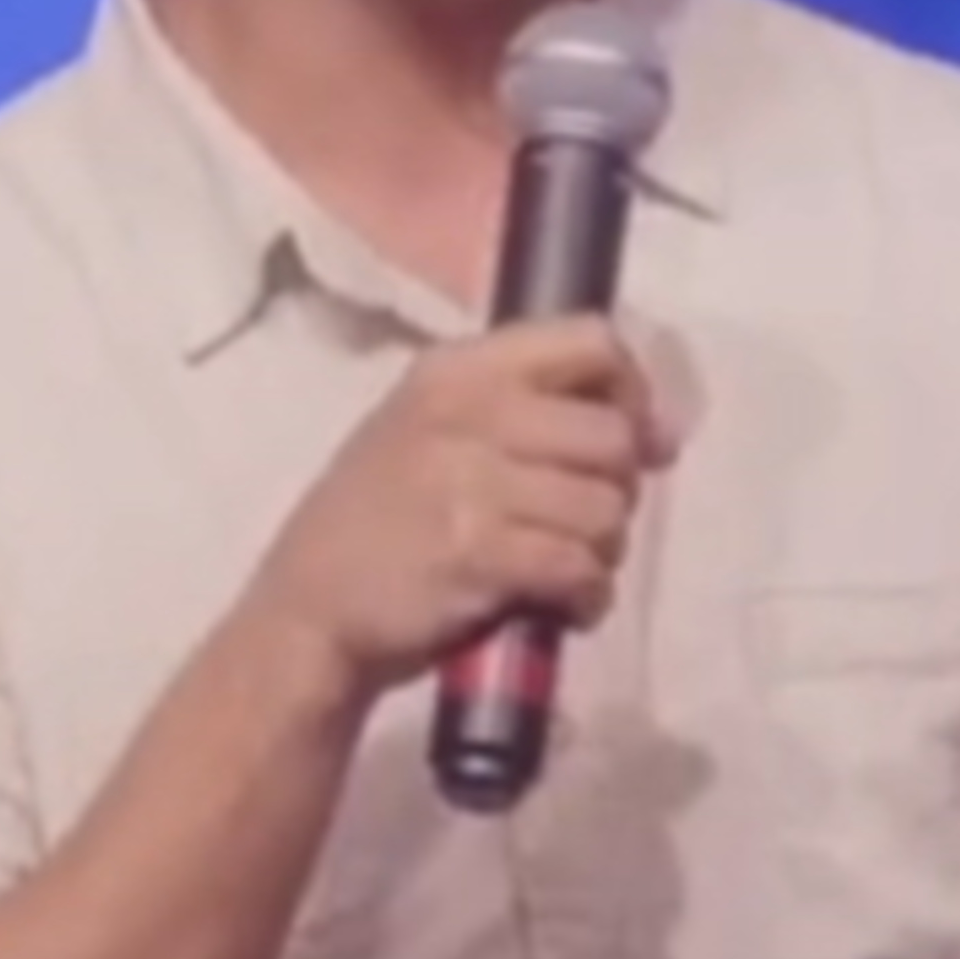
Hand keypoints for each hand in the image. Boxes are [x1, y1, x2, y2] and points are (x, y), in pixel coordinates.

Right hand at [263, 318, 676, 705]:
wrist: (304, 618)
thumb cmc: (377, 526)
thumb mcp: (429, 432)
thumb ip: (528, 412)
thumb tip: (655, 429)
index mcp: (457, 369)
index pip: (590, 340)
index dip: (632, 394)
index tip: (635, 442)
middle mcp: (466, 411)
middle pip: (612, 435)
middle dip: (619, 490)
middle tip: (583, 525)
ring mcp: (470, 482)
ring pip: (606, 508)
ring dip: (603, 552)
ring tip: (566, 571)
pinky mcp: (478, 553)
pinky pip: (581, 567)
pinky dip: (587, 597)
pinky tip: (563, 607)